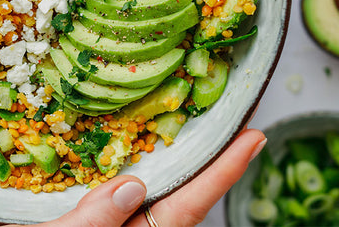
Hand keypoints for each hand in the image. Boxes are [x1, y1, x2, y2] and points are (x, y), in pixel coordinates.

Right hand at [0, 129, 266, 226]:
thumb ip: (92, 224)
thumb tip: (132, 187)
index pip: (187, 206)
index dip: (224, 172)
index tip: (257, 137)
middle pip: (178, 195)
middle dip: (209, 160)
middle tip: (239, 121)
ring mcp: (108, 224)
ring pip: (148, 192)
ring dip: (169, 159)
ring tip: (193, 121)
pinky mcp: (82, 216)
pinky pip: (113, 192)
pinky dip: (126, 164)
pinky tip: (126, 143)